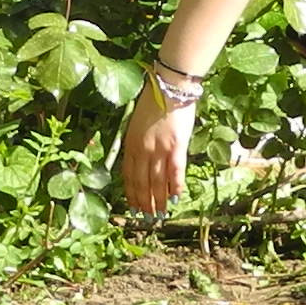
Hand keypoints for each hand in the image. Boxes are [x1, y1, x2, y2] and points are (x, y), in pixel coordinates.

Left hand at [118, 75, 197, 214]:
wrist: (169, 87)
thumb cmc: (153, 103)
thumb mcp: (137, 125)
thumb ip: (137, 144)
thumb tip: (140, 165)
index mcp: (131, 145)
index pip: (129, 176)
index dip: (132, 194)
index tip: (134, 207)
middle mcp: (143, 150)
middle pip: (142, 182)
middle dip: (145, 202)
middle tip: (148, 217)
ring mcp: (159, 149)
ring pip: (157, 182)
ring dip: (159, 200)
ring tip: (161, 214)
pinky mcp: (176, 146)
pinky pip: (175, 172)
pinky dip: (175, 186)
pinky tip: (176, 197)